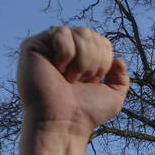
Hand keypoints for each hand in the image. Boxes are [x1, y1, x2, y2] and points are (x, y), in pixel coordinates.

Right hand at [16, 25, 128, 140]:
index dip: (103, 61)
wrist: (63, 122)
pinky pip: (60, 33)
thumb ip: (121, 79)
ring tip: (68, 78)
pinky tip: (56, 69)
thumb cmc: (85, 113)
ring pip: (80, 32)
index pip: (102, 42)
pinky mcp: (32, 46)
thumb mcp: (113, 98)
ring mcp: (48, 47)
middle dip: (93, 61)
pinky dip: (64, 54)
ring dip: (81, 60)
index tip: (92, 82)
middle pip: (92, 35)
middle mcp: (65, 50)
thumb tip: (119, 61)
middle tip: (79, 81)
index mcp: (81, 59)